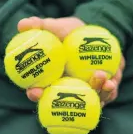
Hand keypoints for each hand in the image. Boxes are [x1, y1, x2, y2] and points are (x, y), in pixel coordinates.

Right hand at [17, 16, 124, 133]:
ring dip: (94, 96)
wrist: (89, 33)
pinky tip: (110, 82)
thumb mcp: (52, 26)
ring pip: (87, 102)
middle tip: (69, 96)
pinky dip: (108, 91)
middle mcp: (65, 90)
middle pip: (62, 105)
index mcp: (48, 79)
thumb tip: (22, 24)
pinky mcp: (101, 90)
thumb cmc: (65, 31)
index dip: (34, 94)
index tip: (35, 92)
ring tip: (100, 81)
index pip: (37, 91)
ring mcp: (84, 92)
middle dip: (65, 109)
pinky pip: (105, 95)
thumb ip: (38, 25)